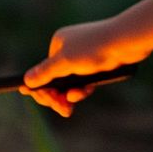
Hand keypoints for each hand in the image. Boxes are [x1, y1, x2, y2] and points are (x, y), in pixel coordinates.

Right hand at [22, 19, 142, 116]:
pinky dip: (83, 90)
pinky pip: (84, 82)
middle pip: (56, 79)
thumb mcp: (65, 63)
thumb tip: (26, 81)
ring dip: (70, 96)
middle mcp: (69, 48)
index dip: (42, 89)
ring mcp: (83, 57)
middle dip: (56, 96)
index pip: (43, 71)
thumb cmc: (94, 49)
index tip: (47, 102)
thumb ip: (45, 74)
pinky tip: (85, 92)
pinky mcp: (97, 64)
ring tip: (70, 107)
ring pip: (71, 83)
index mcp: (58, 44)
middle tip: (61, 109)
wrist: (126, 42)